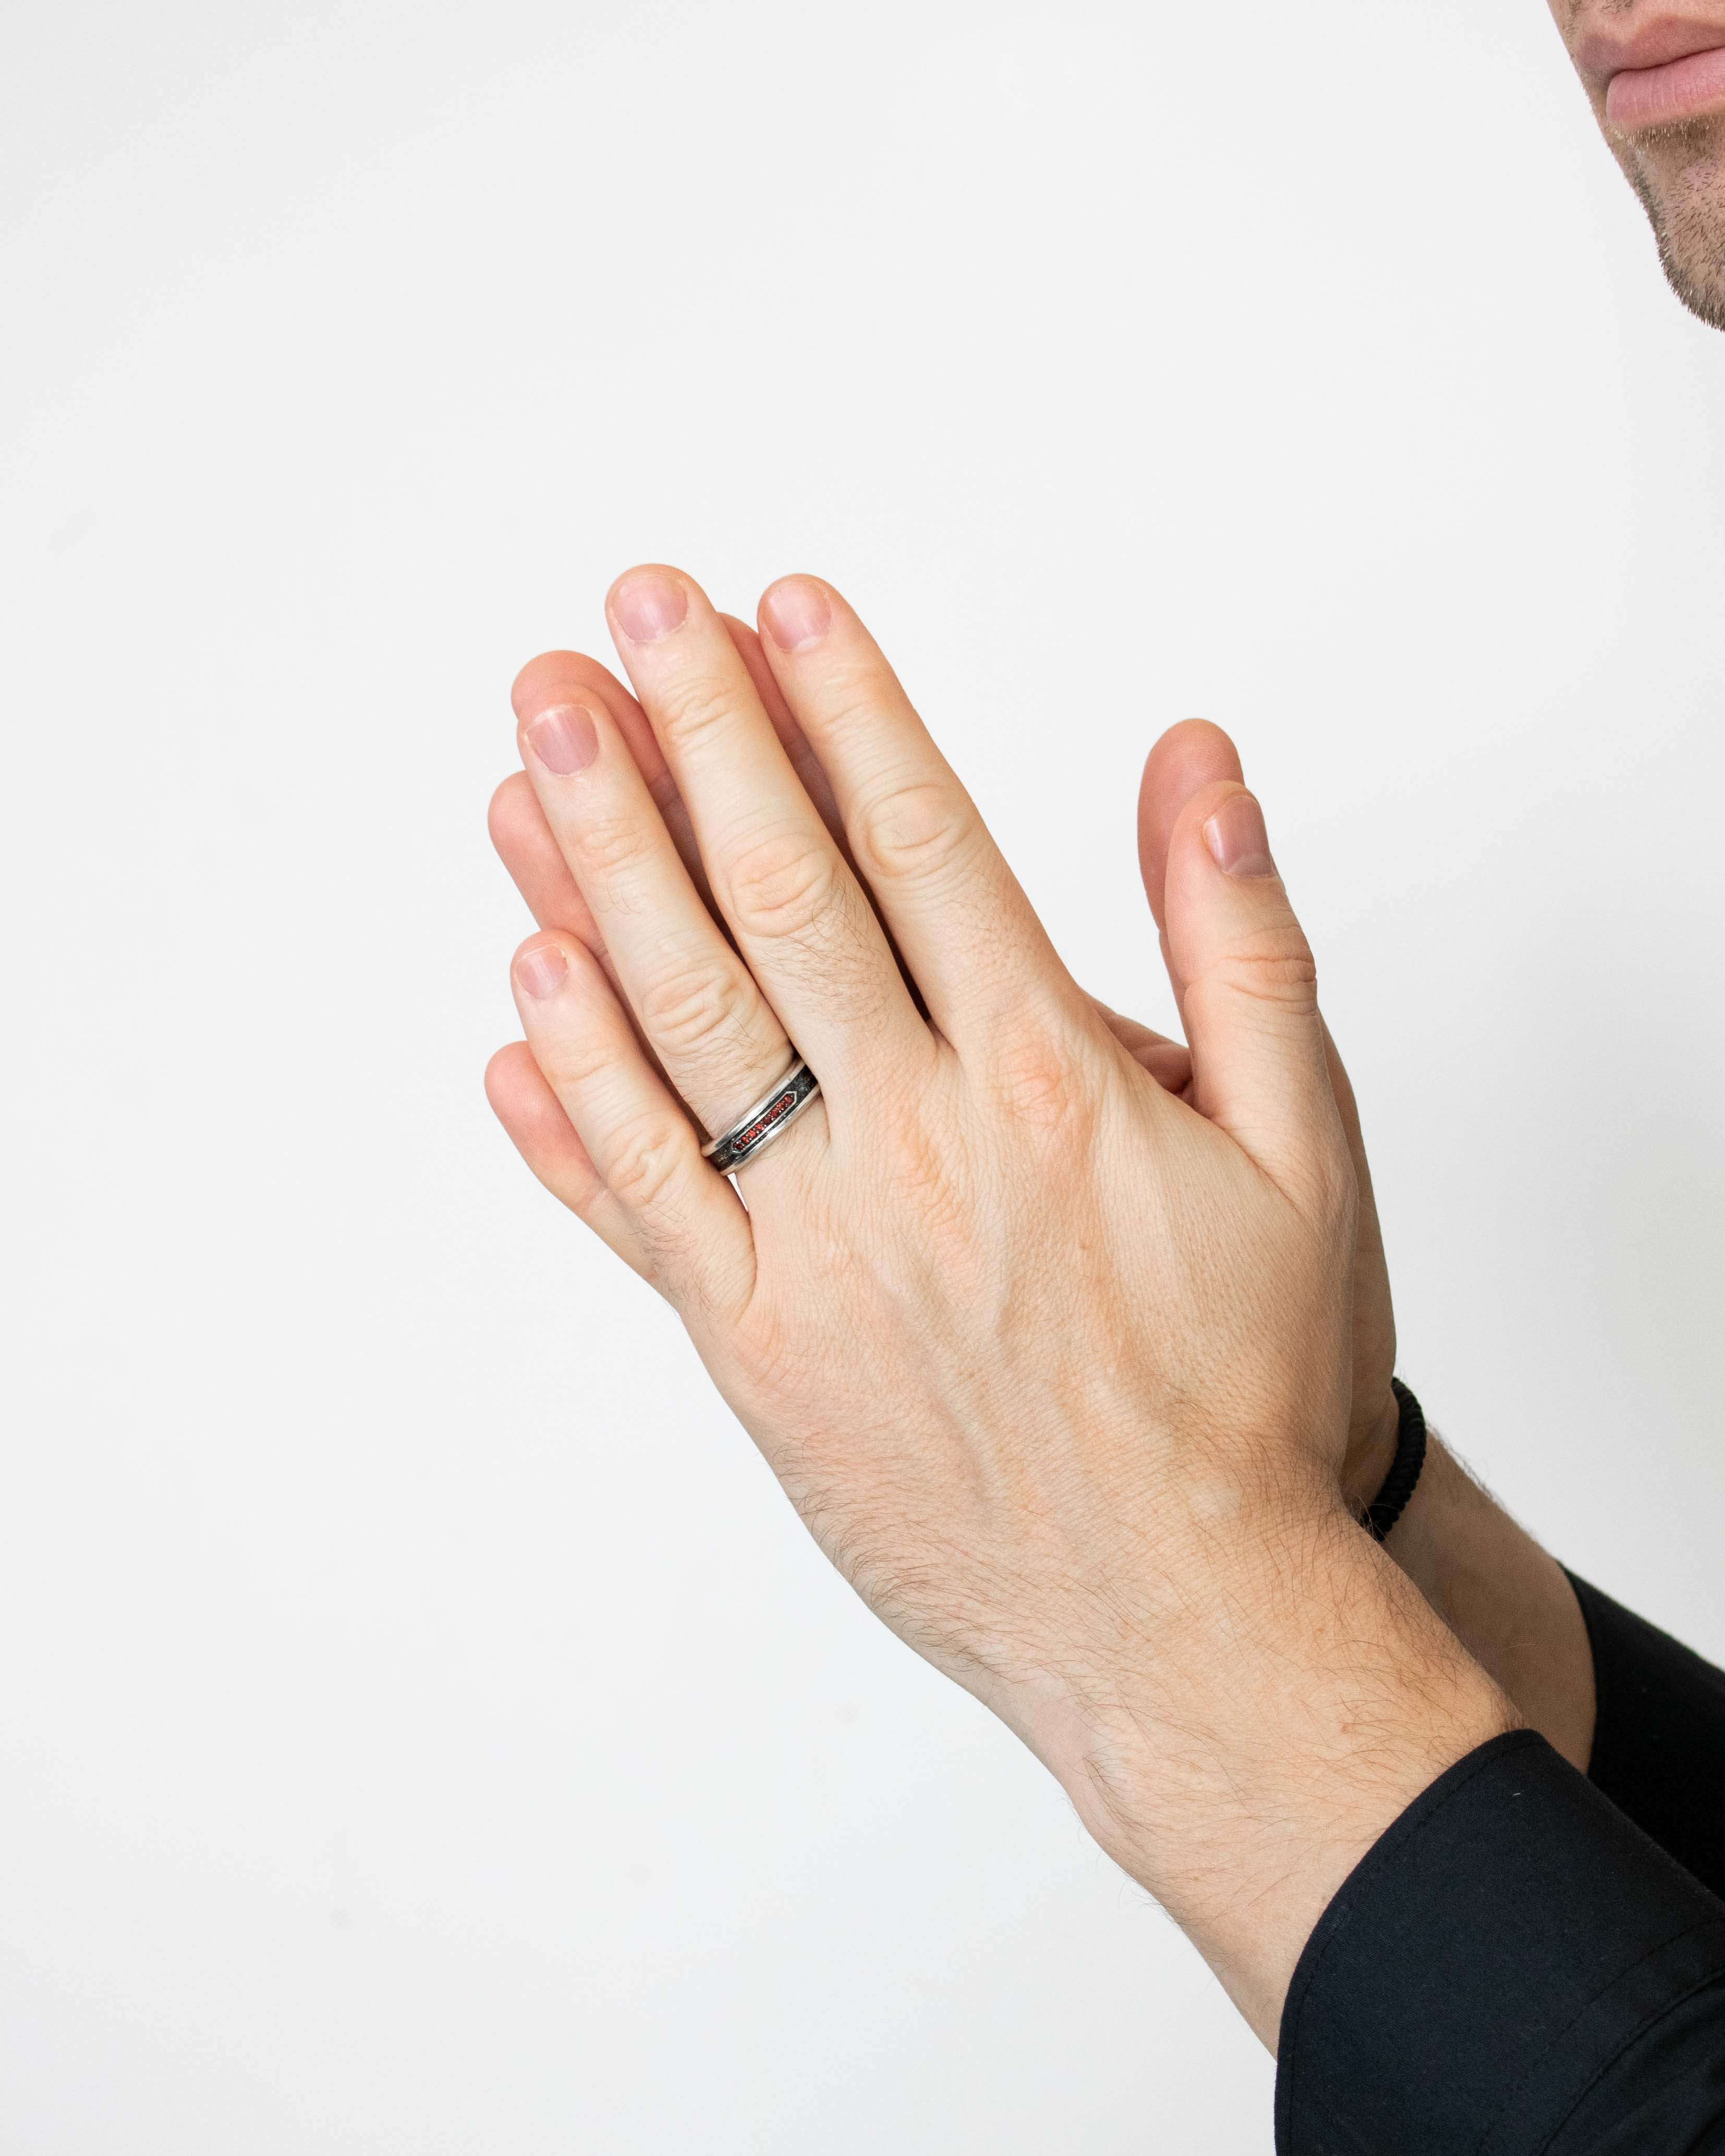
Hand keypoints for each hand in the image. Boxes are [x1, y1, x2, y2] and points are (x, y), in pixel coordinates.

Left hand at [486, 566, 1512, 2038]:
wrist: (1184, 1622)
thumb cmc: (1252, 1389)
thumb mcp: (1304, 1149)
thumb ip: (1241, 945)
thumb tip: (1197, 766)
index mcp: (1047, 1081)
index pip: (919, 844)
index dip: (841, 710)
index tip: (771, 609)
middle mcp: (914, 1147)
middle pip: (777, 902)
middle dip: (691, 744)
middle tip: (612, 623)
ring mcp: (819, 1252)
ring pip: (680, 1028)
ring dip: (594, 878)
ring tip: (530, 758)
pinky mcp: (758, 1351)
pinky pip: (641, 1203)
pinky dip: (573, 1096)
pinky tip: (518, 994)